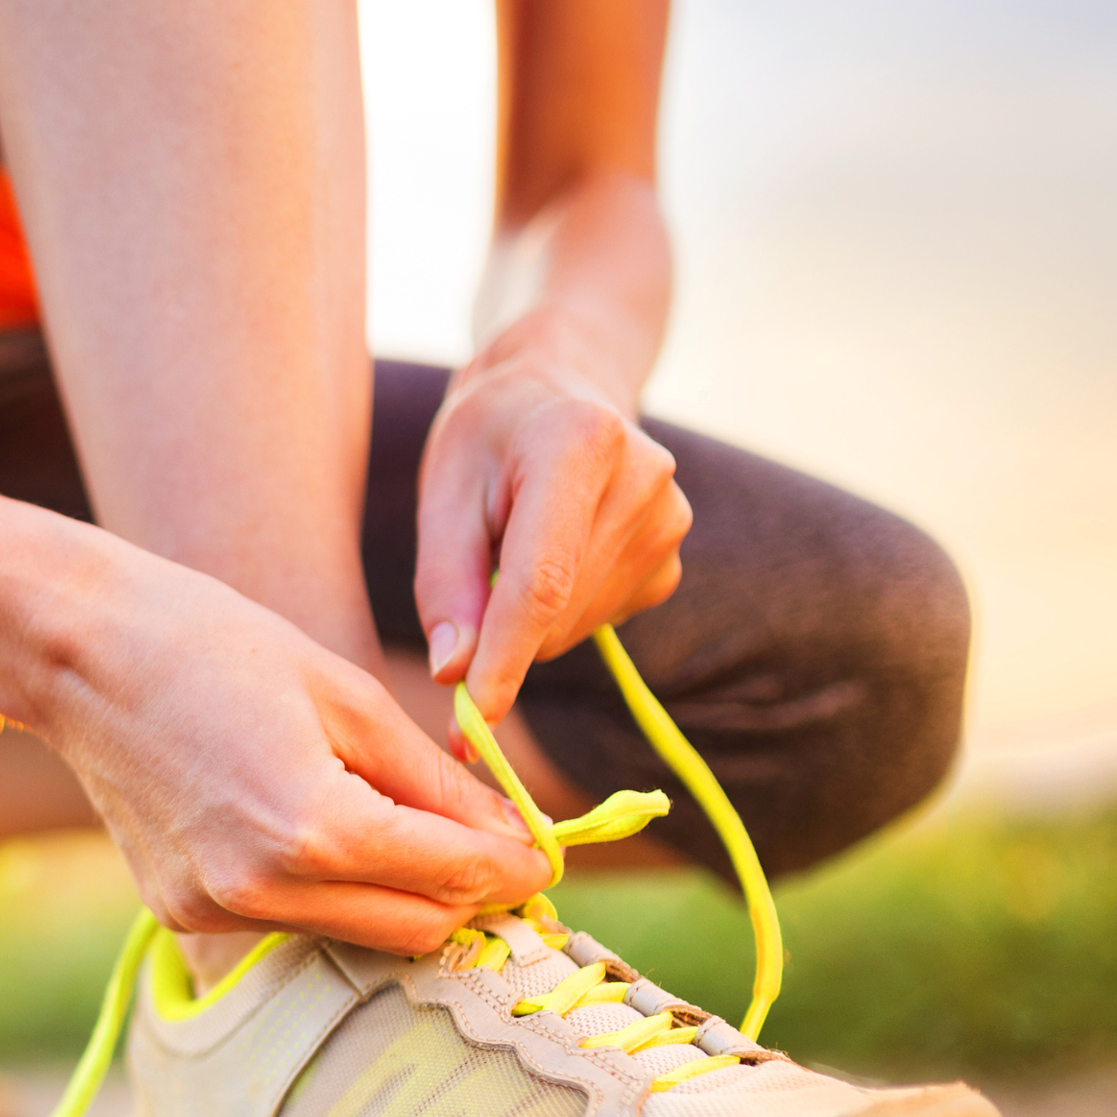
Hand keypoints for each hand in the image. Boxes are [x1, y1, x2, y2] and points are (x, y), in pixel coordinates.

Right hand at [39, 554, 550, 954]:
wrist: (78, 652)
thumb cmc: (215, 643)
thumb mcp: (346, 694)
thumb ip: (436, 782)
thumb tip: (513, 837)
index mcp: (314, 828)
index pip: (455, 878)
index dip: (515, 867)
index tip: (545, 851)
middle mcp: (262, 891)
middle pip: (416, 929)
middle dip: (467, 893)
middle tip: (492, 846)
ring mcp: (215, 911)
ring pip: (356, 935)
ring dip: (399, 895)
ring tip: (407, 828)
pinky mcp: (182, 912)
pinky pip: (291, 921)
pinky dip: (328, 890)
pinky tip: (317, 828)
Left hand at [416, 306, 690, 725]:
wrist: (558, 389)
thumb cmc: (488, 437)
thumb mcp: (443, 490)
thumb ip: (446, 584)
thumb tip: (455, 675)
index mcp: (579, 443)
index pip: (541, 580)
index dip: (502, 661)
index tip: (467, 728)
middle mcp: (644, 479)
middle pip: (554, 612)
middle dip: (497, 630)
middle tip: (472, 567)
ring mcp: (670, 521)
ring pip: (572, 627)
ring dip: (527, 616)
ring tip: (517, 538)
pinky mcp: (672, 559)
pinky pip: (598, 621)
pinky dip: (558, 612)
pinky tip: (556, 550)